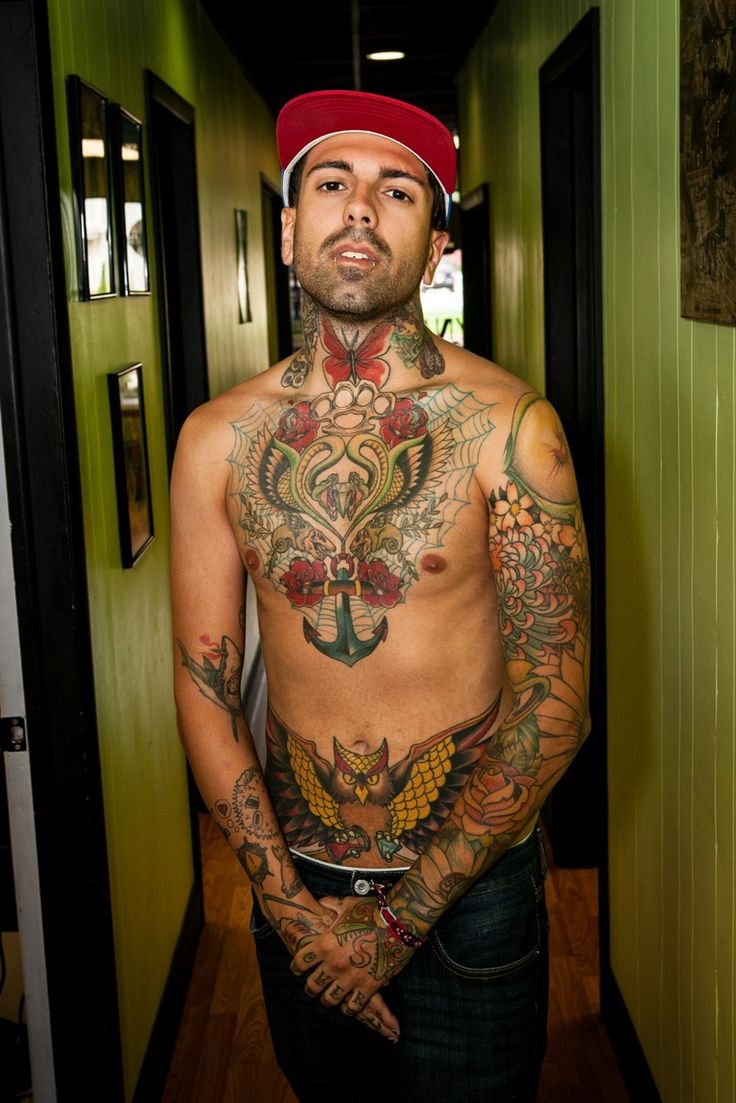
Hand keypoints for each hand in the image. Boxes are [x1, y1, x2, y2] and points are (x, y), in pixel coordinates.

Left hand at [290, 894, 416, 1039]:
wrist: (399, 921)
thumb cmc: (372, 911)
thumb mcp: (347, 904)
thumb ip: (330, 905)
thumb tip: (321, 902)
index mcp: (326, 943)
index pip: (300, 962)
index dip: (297, 967)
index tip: (299, 969)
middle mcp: (334, 963)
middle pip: (312, 986)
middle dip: (311, 988)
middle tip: (314, 988)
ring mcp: (351, 977)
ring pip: (330, 1000)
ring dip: (328, 999)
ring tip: (329, 998)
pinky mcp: (368, 986)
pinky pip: (353, 1006)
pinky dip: (349, 1008)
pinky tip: (349, 1005)